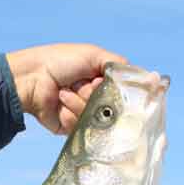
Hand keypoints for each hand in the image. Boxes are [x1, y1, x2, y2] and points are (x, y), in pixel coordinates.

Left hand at [5, 43, 127, 134]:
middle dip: (95, 94)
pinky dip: (69, 112)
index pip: (124, 94)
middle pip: (111, 108)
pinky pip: (80, 127)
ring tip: (64, 91)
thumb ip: (121, 67)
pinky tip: (59, 102)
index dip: (120, 93)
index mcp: (102, 82)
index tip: (114, 87)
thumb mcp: (94, 55)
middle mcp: (96, 100)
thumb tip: (152, 79)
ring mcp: (84, 115)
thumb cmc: (61, 61)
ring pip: (95, 118)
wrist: (31, 78)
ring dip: (79, 102)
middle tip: (82, 84)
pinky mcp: (71, 129)